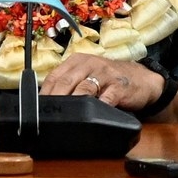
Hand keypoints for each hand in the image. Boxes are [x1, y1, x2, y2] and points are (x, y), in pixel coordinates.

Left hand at [41, 52, 160, 111]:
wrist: (141, 78)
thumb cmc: (109, 79)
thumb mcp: (87, 75)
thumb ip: (69, 84)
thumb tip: (46, 104)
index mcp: (77, 61)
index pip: (54, 76)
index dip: (44, 93)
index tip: (36, 108)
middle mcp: (90, 64)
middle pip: (66, 82)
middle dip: (55, 99)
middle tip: (47, 116)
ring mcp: (105, 74)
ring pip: (84, 89)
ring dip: (74, 102)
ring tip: (65, 116)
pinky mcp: (119, 86)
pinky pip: (107, 97)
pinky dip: (98, 107)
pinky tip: (92, 114)